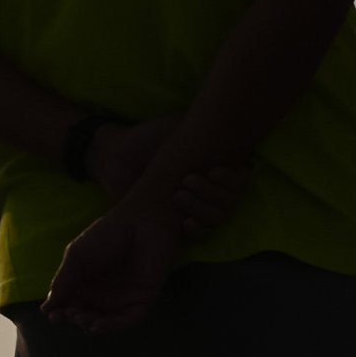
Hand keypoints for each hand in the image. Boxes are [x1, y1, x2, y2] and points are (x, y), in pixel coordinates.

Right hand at [42, 197, 185, 334]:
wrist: (140, 223)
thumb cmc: (106, 234)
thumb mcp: (76, 256)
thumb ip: (62, 282)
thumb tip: (45, 308)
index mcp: (83, 284)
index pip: (68, 305)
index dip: (59, 313)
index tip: (52, 315)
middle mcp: (102, 295)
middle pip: (84, 317)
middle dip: (74, 320)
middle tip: (68, 315)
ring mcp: (122, 299)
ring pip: (105, 323)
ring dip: (91, 326)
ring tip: (82, 319)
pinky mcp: (142, 300)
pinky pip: (128, 320)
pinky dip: (113, 327)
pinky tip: (98, 325)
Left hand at [90, 119, 244, 237]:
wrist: (113, 157)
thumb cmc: (146, 139)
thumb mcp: (177, 129)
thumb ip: (204, 129)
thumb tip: (231, 123)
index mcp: (216, 164)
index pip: (242, 179)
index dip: (233, 179)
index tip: (214, 171)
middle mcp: (211, 187)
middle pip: (233, 201)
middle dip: (213, 193)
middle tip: (186, 181)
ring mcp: (196, 206)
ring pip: (220, 216)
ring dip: (202, 208)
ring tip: (177, 196)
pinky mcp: (178, 223)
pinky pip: (200, 233)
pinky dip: (198, 230)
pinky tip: (185, 223)